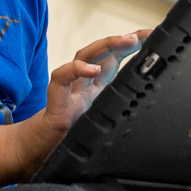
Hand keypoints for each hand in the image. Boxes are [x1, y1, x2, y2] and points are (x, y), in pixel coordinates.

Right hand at [28, 30, 150, 170]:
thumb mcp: (101, 126)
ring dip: (105, 45)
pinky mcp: (55, 100)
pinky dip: (76, 69)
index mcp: (95, 89)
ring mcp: (69, 90)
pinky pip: (62, 78)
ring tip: (126, 40)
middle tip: (143, 35)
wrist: (37, 155)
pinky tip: (92, 69)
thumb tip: (153, 115)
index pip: (114, 60)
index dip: (131, 46)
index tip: (151, 36)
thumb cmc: (66, 140)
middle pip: (101, 52)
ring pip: (83, 56)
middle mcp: (83, 84)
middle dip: (122, 40)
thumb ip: (119, 116)